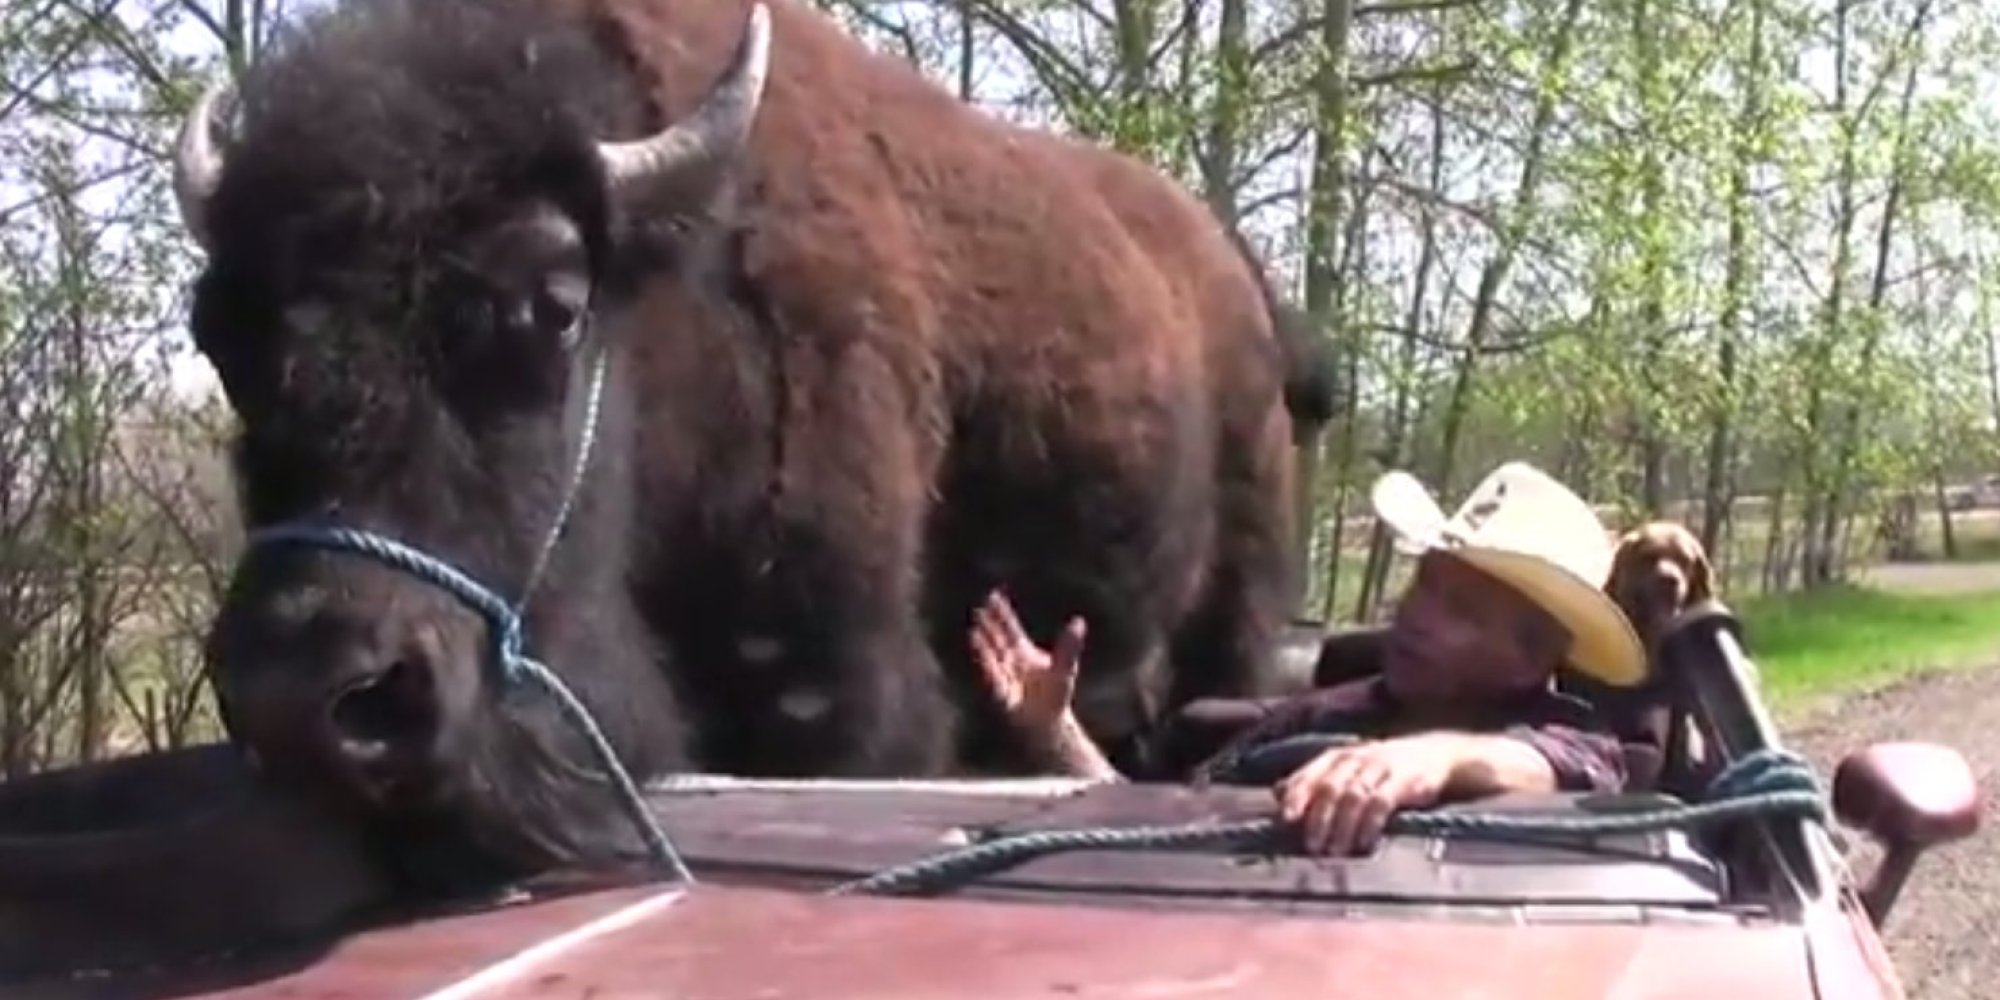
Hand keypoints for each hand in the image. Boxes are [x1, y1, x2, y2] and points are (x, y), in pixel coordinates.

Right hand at [971, 589, 1086, 735]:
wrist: (1050, 722)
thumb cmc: (1056, 694)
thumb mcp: (1066, 667)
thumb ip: (1070, 646)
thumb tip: (1079, 621)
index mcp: (1023, 651)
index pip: (1010, 628)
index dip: (1002, 613)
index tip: (992, 595)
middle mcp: (1011, 662)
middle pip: (997, 640)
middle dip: (988, 626)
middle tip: (978, 610)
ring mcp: (1005, 677)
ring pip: (991, 658)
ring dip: (983, 647)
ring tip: (974, 633)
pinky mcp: (1003, 695)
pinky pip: (994, 681)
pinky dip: (988, 671)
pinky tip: (983, 662)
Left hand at [1274, 733, 1466, 855]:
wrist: (1437, 754)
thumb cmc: (1383, 768)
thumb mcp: (1348, 768)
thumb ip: (1315, 780)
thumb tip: (1275, 793)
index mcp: (1339, 756)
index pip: (1311, 772)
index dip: (1297, 794)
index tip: (1285, 818)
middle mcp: (1357, 757)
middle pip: (1330, 787)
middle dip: (1318, 818)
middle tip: (1312, 846)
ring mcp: (1381, 767)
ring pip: (1353, 796)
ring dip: (1341, 826)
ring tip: (1334, 852)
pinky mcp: (1404, 781)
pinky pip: (1381, 802)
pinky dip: (1369, 824)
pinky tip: (1363, 843)